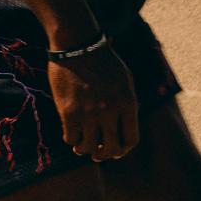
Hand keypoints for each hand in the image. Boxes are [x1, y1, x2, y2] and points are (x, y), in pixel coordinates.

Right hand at [50, 46, 139, 160]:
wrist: (78, 46)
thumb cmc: (103, 61)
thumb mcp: (125, 80)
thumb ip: (127, 104)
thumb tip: (124, 126)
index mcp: (128, 103)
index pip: (131, 140)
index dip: (123, 150)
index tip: (115, 151)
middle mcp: (110, 111)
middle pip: (111, 149)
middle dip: (104, 155)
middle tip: (97, 154)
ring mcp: (89, 113)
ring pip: (88, 147)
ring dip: (85, 150)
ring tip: (81, 146)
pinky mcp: (69, 112)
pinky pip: (71, 138)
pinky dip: (71, 140)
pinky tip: (71, 134)